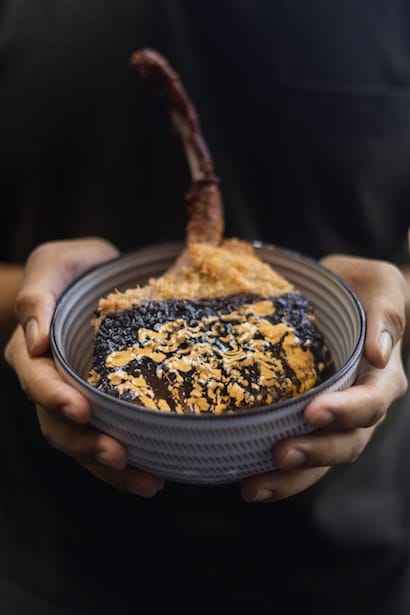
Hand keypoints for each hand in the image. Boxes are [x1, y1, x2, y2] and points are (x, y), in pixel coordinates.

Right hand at [5, 238, 164, 496]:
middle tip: (118, 454)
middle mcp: (50, 381)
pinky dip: (125, 464)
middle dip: (85, 443)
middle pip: (57, 422)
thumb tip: (34, 340)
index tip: (82, 410)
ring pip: (81, 441)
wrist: (99, 277)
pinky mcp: (102, 406)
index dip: (55, 398)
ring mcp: (75, 397)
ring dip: (108, 466)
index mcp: (32, 349)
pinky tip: (153, 477)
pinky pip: (106, 439)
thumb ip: (37, 295)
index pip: (36, 379)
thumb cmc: (75, 267)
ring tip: (145, 481)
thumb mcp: (54, 264)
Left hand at [241, 255, 407, 502]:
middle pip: (346, 443)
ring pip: (321, 460)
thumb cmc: (361, 288)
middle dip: (314, 452)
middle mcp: (361, 405)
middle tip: (279, 455)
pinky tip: (245, 477)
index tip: (313, 412)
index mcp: (382, 376)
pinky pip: (298, 452)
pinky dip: (276, 472)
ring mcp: (335, 419)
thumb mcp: (380, 284)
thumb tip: (380, 352)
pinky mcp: (307, 422)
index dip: (345, 411)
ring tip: (253, 486)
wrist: (343, 297)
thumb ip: (385, 312)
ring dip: (290, 477)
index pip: (370, 402)